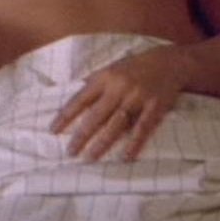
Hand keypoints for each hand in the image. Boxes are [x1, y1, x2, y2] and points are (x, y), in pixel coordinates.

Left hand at [50, 46, 186, 160]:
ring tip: (90, 158)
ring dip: (103, 143)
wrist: (167, 62)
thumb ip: (93, 84)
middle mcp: (118, 88)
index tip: (53, 130)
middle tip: (70, 152)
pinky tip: (125, 157)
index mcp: (104, 78)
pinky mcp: (155, 107)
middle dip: (82, 135)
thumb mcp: (109, 70)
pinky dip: (134, 143)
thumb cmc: (132, 68)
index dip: (66, 116)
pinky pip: (143, 128)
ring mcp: (137, 98)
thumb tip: (72, 97)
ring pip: (117, 124)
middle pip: (96, 115)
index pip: (80, 99)